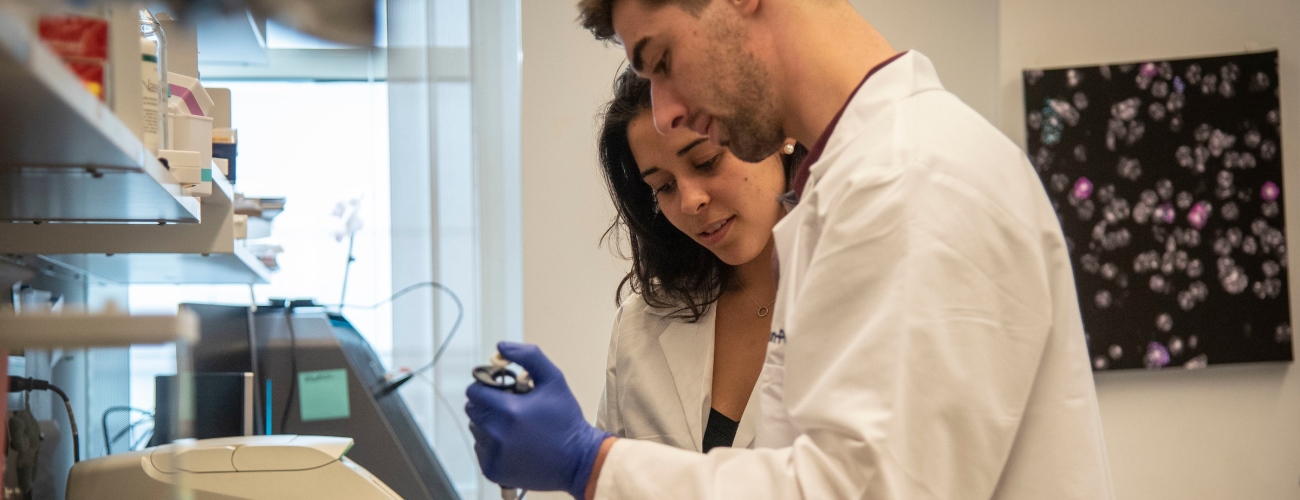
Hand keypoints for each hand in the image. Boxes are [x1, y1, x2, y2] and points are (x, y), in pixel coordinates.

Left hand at [465, 342, 612, 497]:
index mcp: (509, 410)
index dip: (486, 386)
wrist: (578, 460)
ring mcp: (493, 455)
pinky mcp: (492, 470)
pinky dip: (492, 444)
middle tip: (512, 407)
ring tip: (516, 426)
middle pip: (472, 410)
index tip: (502, 389)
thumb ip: (528, 356)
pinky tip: (515, 443)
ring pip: (476, 429)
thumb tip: (499, 347)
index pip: (474, 391)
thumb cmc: (566, 418)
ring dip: (490, 424)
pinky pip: (480, 449)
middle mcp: (496, 434)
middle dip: (488, 404)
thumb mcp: (554, 380)